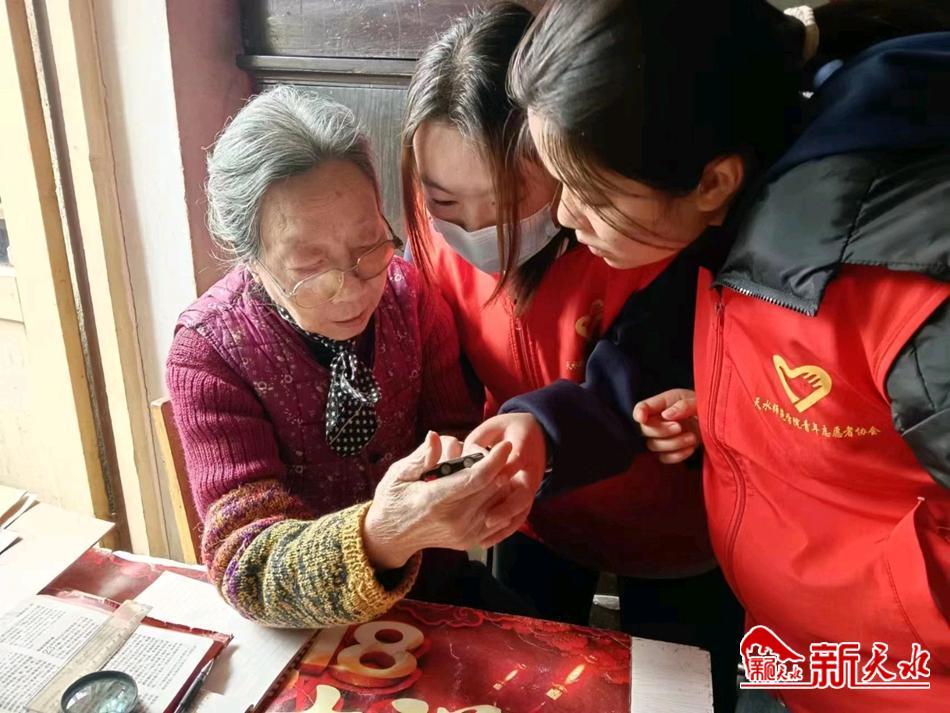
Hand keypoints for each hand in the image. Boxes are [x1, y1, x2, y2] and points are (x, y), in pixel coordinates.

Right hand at [363, 432, 512, 569]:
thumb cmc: (393, 500)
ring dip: (501, 482)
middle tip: (490, 453)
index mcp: (435, 500)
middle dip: (498, 467)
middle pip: (492, 488)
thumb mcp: (398, 475)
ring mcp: (463, 533)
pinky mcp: (469, 540)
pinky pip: (498, 518)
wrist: (391, 537)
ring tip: (488, 469)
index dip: (494, 460)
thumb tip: (435, 436)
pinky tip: (491, 488)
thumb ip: (420, 457)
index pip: (475, 479)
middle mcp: (453, 520)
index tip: (504, 444)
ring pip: (499, 502)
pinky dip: (500, 500)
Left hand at [464, 413, 546, 547]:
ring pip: (523, 510)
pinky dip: (505, 530)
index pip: (517, 460)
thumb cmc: (510, 428)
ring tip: (484, 538)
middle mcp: (531, 470)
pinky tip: (486, 541)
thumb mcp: (496, 425)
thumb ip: (480, 438)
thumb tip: (464, 455)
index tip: (492, 480)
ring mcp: (530, 485)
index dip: (506, 471)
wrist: (538, 433)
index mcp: (525, 446)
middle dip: (507, 508)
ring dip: (505, 525)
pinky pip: (519, 516)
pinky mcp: (526, 495)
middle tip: (488, 519)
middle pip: (524, 493)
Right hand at [632, 388, 700, 463]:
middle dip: (660, 430)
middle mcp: (656, 421)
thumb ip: (684, 405)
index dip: (638, 413)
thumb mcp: (696, 400)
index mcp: (660, 404)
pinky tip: (691, 447)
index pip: (641, 408)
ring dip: (673, 443)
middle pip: (644, 430)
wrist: (713, 422)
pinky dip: (678, 455)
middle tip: (679, 427)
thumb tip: (666, 415)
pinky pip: (665, 458)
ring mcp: (661, 438)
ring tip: (692, 437)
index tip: (642, 418)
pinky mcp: (669, 452)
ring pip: (653, 446)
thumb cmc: (701, 407)